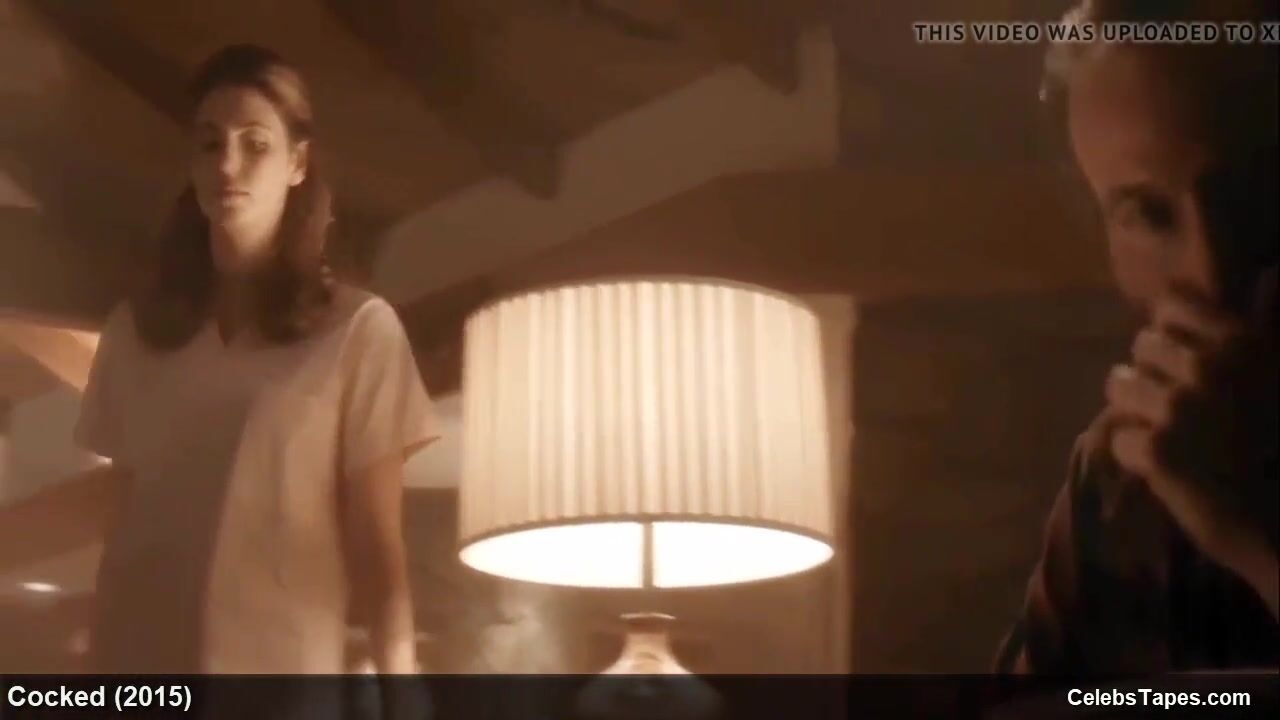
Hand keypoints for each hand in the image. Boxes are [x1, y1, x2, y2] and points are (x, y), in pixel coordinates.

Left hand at [1105, 286, 1277, 579]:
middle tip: (1173, 404)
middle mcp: (1210, 367)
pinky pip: (1119, 437)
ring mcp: (1180, 408)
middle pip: (1144, 345)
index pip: (1173, 305)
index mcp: (1245, 343)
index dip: (1171, 331)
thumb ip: (1271, 328)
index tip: (1183, 357)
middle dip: (1153, 372)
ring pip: (1120, 386)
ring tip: (1161, 431)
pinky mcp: (1158, 451)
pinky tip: (1161, 467)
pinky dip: (1134, 454)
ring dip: (1135, 409)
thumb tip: (1269, 275)